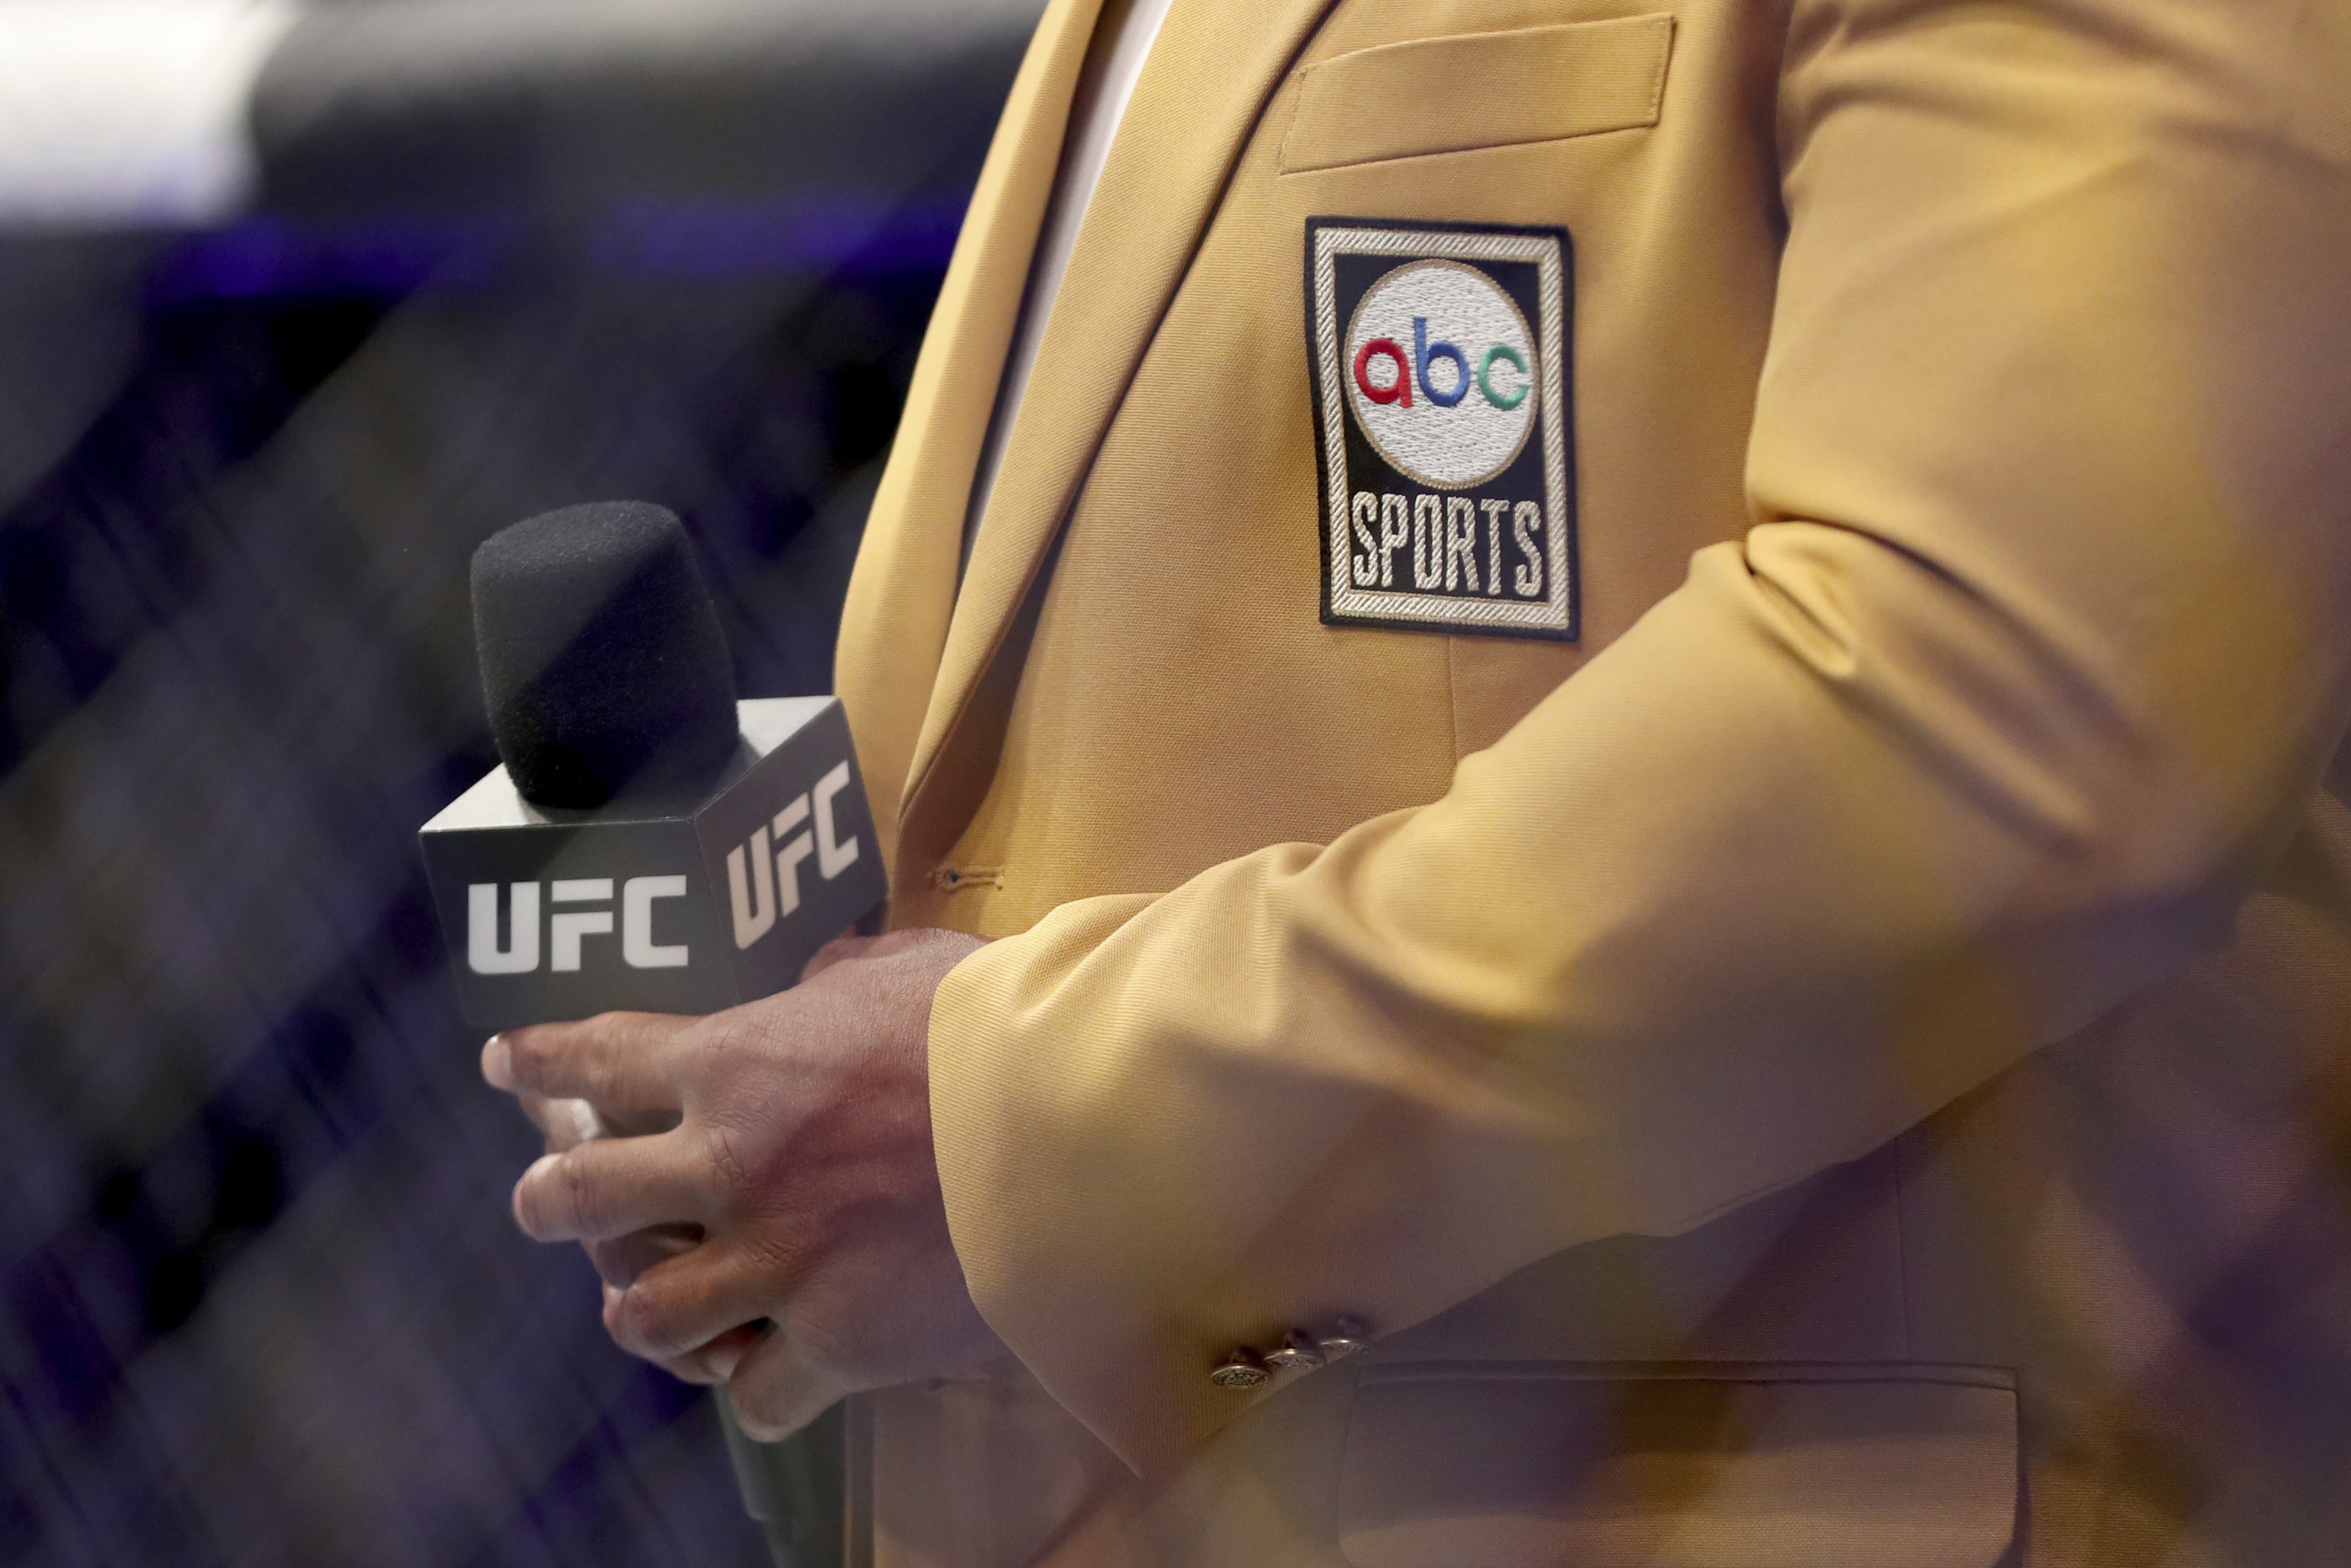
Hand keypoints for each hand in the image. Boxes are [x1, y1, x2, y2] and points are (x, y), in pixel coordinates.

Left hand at [481, 927, 1004, 1438]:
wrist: (1072, 1118)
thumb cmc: (995, 1023)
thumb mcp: (907, 965)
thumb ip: (842, 975)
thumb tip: (822, 976)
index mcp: (737, 1061)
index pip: (599, 1056)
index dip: (542, 1062)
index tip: (505, 1064)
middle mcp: (729, 1165)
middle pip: (579, 1197)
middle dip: (550, 1201)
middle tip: (547, 1202)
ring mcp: (775, 1262)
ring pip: (641, 1316)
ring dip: (636, 1308)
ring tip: (643, 1307)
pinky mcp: (834, 1342)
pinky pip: (752, 1397)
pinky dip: (753, 1386)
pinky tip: (765, 1374)